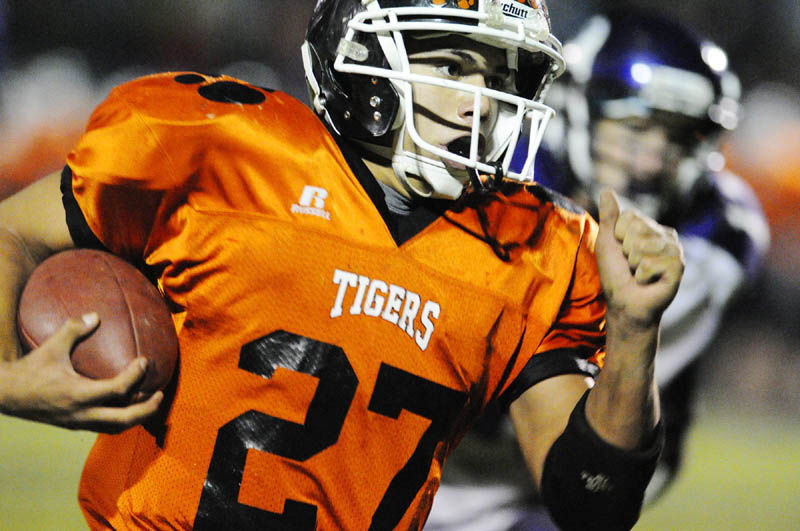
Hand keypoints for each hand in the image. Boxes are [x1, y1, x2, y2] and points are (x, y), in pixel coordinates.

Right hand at [0, 313, 162, 432]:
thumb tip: (95, 315)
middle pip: (124, 419)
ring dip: (136, 417)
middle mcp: (81, 414)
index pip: (116, 390)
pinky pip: (104, 427)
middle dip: (146, 409)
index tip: (144, 361)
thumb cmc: (29, 369)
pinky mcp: (75, 425)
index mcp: (78, 394)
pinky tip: (127, 405)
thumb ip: (74, 329)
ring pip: (115, 428)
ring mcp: (79, 423)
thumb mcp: (51, 347)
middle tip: (160, 394)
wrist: (6, 395)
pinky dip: (120, 419)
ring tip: (149, 402)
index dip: (135, 376)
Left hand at [594, 187, 683, 328]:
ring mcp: (675, 250)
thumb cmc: (615, 275)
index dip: (618, 236)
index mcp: (650, 227)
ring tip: (640, 274)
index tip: (621, 251)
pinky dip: (643, 275)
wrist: (625, 304)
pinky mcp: (679, 267)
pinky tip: (650, 282)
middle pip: (636, 229)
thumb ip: (609, 217)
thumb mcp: (607, 242)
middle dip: (626, 251)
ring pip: (643, 246)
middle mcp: (666, 235)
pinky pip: (651, 263)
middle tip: (631, 265)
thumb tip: (606, 189)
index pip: (629, 216)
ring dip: (634, 265)